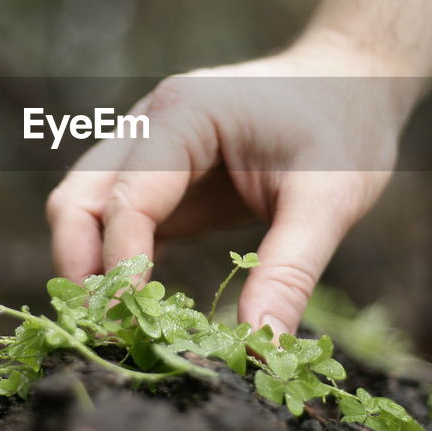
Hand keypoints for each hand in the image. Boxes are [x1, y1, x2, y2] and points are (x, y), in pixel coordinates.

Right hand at [45, 31, 412, 334]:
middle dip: (82, 268)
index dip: (123, 264)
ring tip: (119, 330)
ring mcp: (149, 149)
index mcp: (185, 114)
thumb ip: (290, 271)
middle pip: (79, 199)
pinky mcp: (162, 180)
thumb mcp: (330, 200)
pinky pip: (118, 224)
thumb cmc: (345, 129)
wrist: (352, 82)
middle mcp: (151, 125)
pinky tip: (142, 313)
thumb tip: (261, 349)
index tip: (134, 325)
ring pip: (86, 210)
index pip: (128, 196)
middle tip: (109, 334)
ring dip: (91, 268)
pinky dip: (118, 265)